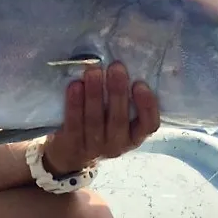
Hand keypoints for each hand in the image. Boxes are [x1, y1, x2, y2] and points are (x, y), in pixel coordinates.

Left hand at [42, 61, 160, 175]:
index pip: (148, 125)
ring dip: (94, 94)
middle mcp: (117, 145)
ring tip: (93, 71)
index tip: (140, 84)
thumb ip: (122, 98)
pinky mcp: (72, 145)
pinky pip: (74, 124)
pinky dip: (74, 104)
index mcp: (133, 136)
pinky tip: (75, 86)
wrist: (69, 153)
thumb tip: (120, 65)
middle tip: (116, 67)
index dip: (147, 106)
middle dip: (117, 91)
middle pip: (119, 119)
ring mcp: (94, 148)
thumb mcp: (115, 117)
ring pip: (95, 120)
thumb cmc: (98, 124)